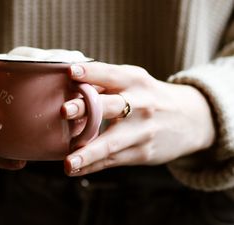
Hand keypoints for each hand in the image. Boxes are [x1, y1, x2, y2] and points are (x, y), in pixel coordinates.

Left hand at [62, 62, 215, 175]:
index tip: (70, 72)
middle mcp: (141, 104)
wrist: (190, 119)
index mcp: (136, 81)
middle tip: (64, 111)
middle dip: (87, 108)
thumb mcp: (136, 82)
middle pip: (111, 106)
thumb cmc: (151, 97)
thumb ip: (107, 84)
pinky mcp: (143, 153)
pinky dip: (93, 165)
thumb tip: (71, 86)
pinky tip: (76, 169)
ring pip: (112, 143)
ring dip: (89, 153)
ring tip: (68, 163)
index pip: (111, 74)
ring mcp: (143, 131)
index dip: (91, 72)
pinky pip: (114, 160)